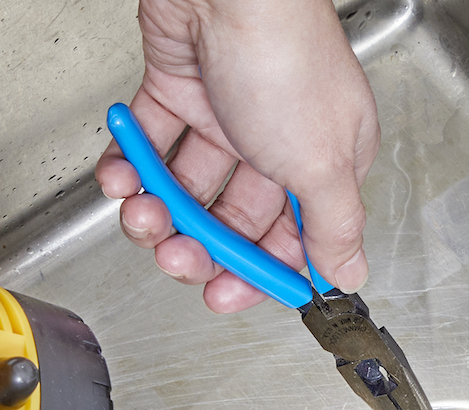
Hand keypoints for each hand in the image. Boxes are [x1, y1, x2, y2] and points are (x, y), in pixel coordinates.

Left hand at [96, 0, 379, 312]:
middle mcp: (277, 142)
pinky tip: (121, 174)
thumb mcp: (322, 162)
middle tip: (176, 254)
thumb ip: (334, 227)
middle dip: (197, 246)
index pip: (290, 239)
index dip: (254, 273)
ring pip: (185, 189)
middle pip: (232, 220)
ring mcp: (225, 116)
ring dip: (156, 211)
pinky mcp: (178, 91)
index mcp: (323, 162)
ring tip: (140, 210)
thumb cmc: (283, 57)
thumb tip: (348, 275)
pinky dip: (128, 167)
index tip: (222, 294)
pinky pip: (148, 147)